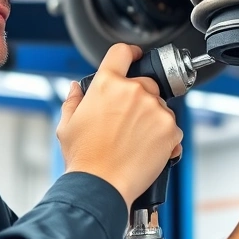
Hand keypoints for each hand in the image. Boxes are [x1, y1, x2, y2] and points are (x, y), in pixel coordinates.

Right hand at [56, 43, 182, 208]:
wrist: (102, 186)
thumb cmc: (84, 159)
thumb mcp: (67, 125)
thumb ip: (74, 101)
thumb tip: (76, 88)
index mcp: (107, 84)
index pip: (122, 52)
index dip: (130, 52)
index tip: (135, 55)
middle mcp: (133, 91)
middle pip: (145, 82)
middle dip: (140, 98)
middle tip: (129, 122)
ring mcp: (154, 108)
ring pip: (159, 105)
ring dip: (153, 118)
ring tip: (136, 141)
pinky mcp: (170, 128)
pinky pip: (172, 126)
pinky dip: (165, 136)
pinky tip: (148, 149)